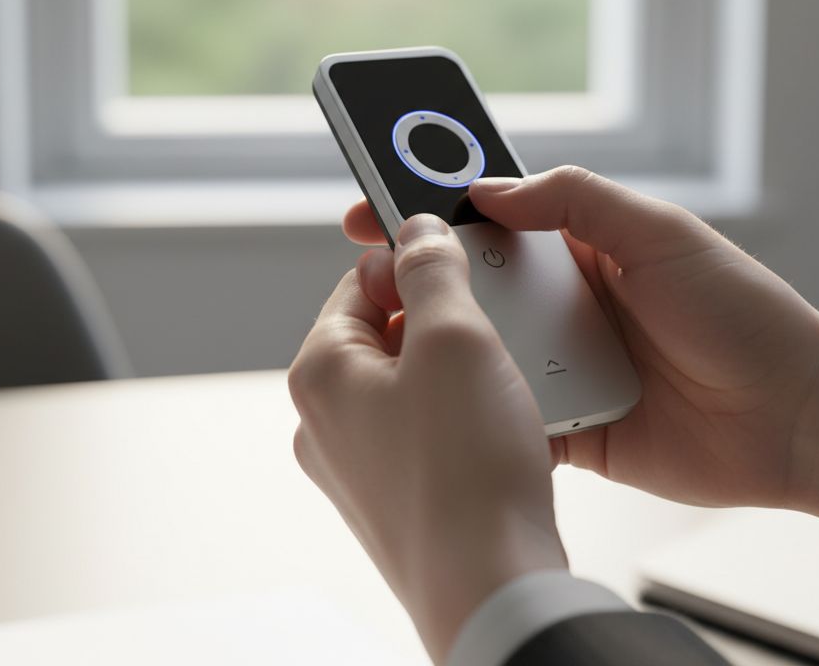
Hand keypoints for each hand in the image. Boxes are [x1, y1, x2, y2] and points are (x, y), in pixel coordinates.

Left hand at [289, 214, 566, 661]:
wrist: (494, 588)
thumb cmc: (466, 471)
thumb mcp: (454, 337)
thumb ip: (431, 268)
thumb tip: (416, 229)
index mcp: (320, 372)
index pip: (358, 282)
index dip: (411, 264)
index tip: (455, 263)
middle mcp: (325, 420)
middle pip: (384, 330)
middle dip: (439, 320)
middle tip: (487, 330)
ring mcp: (357, 463)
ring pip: (409, 380)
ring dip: (456, 367)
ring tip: (498, 384)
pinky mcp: (394, 495)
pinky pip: (424, 428)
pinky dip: (460, 414)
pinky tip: (495, 427)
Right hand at [344, 167, 818, 533]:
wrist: (795, 419)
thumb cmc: (740, 312)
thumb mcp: (659, 232)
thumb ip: (575, 199)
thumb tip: (488, 190)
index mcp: (576, 248)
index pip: (486, 219)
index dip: (428, 209)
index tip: (374, 205)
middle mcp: (559, 304)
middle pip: (470, 286)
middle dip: (416, 279)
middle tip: (368, 277)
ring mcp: (559, 365)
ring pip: (479, 351)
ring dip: (444, 346)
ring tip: (399, 344)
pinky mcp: (568, 424)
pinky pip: (506, 415)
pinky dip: (476, 411)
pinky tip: (441, 405)